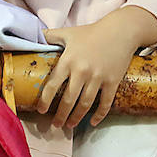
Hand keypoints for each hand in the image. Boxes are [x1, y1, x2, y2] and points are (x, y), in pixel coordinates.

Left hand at [39, 5, 156, 126]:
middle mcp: (82, 71)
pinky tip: (92, 122)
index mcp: (68, 60)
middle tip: (55, 125)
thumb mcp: (69, 32)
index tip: (41, 111)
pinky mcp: (113, 81)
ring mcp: (98, 77)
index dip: (45, 100)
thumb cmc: (92, 32)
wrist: (121, 31)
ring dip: (76, 118)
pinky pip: (105, 103)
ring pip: (85, 104)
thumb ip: (50, 36)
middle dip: (60, 115)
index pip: (52, 85)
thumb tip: (35, 35)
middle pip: (68, 99)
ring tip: (69, 125)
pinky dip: (99, 115)